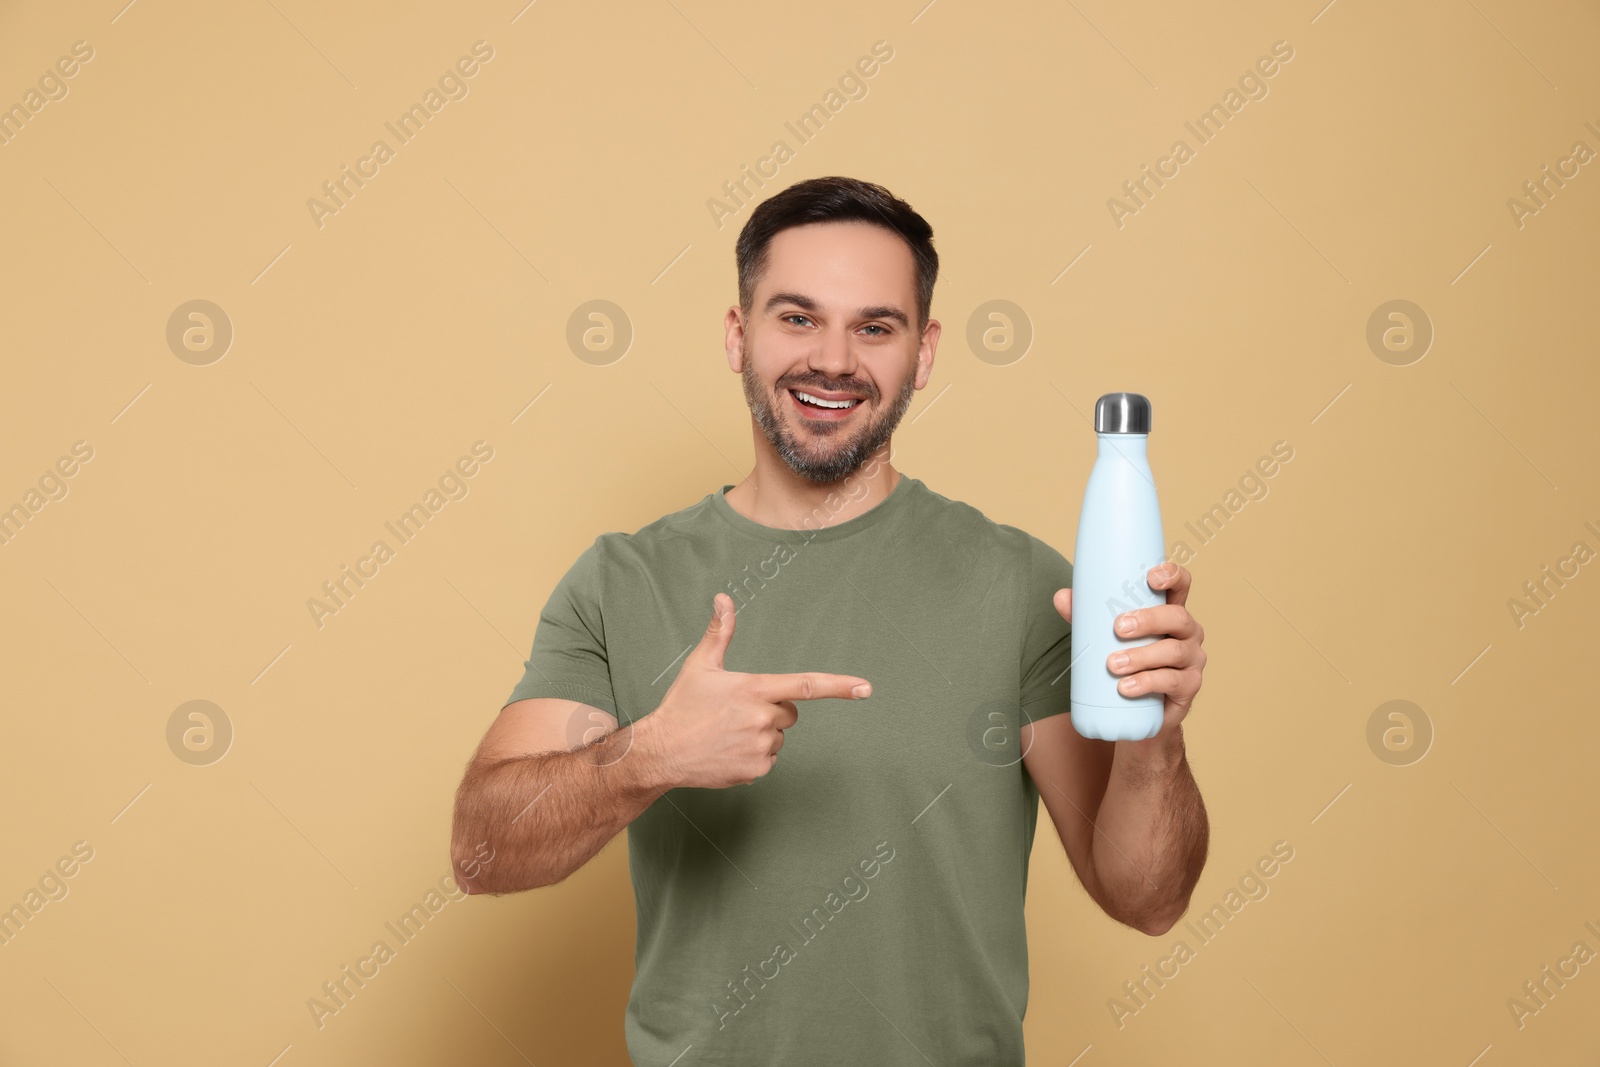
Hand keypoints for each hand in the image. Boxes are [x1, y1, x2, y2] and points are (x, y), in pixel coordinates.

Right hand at [639, 593, 872, 788]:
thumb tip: (723, 598)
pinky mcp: (756, 770)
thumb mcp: (701, 665)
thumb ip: (721, 632)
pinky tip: (727, 751)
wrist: (661, 751)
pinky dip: (753, 756)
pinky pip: (768, 760)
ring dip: (761, 734)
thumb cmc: (682, 706)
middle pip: (789, 712)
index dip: (839, 685)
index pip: (806, 685)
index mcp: (754, 688)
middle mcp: (762, 717)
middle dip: (771, 711)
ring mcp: (760, 746)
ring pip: (778, 737)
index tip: (866, 688)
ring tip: (727, 734)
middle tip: (736, 713)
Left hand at [1051, 562, 1205, 735]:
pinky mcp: (1189, 686)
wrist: (1137, 710)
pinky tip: (1126, 687)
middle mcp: (1188, 632)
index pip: (1181, 585)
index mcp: (1170, 611)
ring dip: (1142, 656)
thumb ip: (1086, 616)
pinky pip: (1173, 682)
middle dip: (1149, 620)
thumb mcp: (1106, 635)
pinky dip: (1147, 683)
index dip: (1172, 575)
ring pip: (1174, 651)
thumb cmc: (1127, 659)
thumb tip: (1061, 597)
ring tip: (1113, 665)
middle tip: (1119, 628)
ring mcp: (1192, 659)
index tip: (1151, 578)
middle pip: (1178, 617)